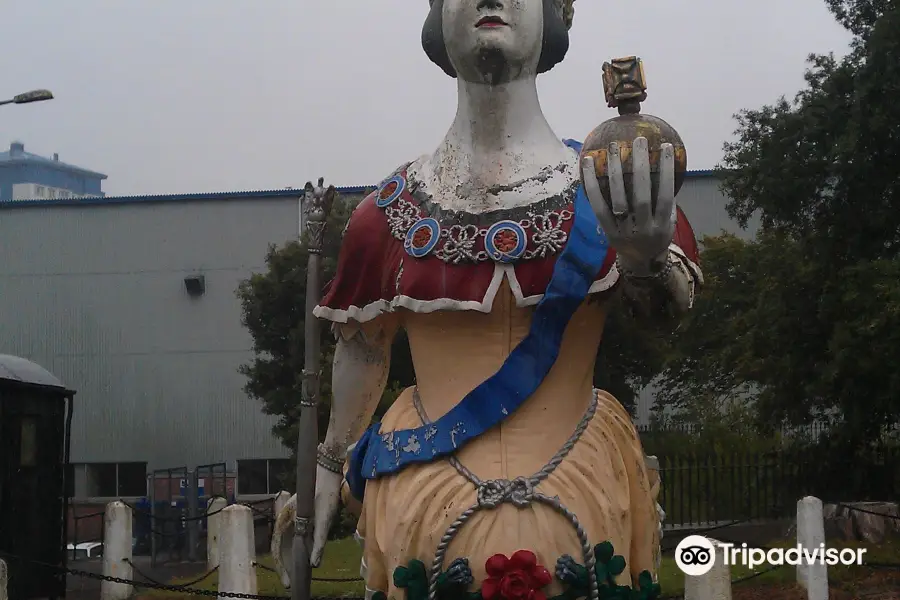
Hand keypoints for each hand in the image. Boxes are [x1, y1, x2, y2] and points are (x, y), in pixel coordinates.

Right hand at [270, 466, 343, 587]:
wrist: (327, 473)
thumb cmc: (325, 493)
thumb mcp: (324, 520)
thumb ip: (318, 542)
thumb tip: (314, 564)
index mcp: (285, 520)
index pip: (278, 549)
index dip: (282, 567)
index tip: (288, 582)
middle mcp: (285, 520)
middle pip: (282, 549)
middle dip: (286, 567)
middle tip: (292, 583)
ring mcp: (292, 518)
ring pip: (288, 544)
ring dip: (292, 559)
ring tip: (297, 575)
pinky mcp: (300, 516)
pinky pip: (296, 536)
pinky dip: (299, 549)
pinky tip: (306, 558)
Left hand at [581, 137, 676, 276]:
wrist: (640, 261)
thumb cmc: (656, 233)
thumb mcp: (669, 221)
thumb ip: (666, 200)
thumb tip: (663, 164)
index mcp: (662, 226)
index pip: (666, 195)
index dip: (666, 171)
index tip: (665, 146)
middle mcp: (643, 229)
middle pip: (641, 195)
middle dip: (640, 166)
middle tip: (639, 140)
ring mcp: (623, 231)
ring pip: (618, 198)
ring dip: (615, 170)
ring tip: (614, 146)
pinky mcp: (606, 231)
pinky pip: (597, 205)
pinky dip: (591, 183)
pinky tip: (588, 163)